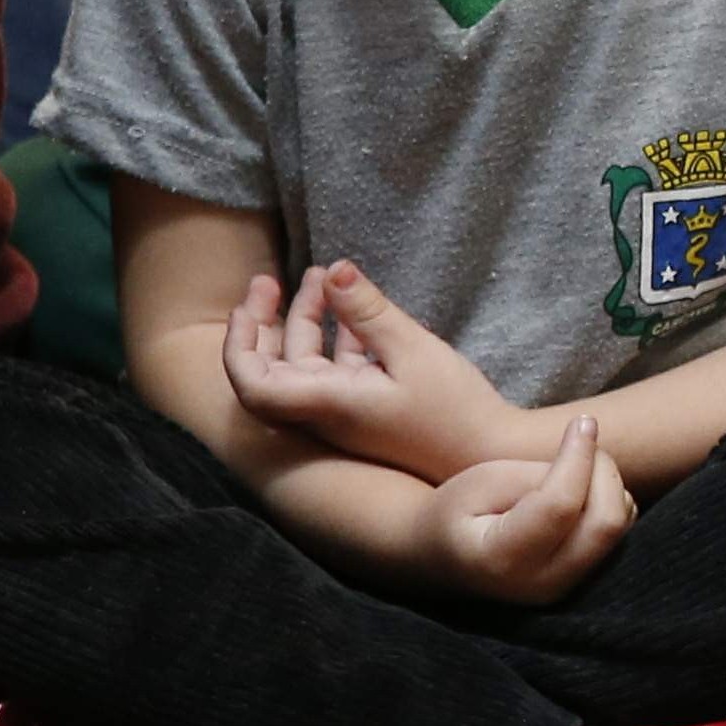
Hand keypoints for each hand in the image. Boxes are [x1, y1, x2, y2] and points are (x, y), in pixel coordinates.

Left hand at [223, 261, 532, 481]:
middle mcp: (325, 413)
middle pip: (270, 369)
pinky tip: (353, 310)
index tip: (251, 303)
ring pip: (303, 365)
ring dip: (305, 321)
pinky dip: (334, 338)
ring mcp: (344, 414)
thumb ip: (369, 310)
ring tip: (321, 277)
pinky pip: (333, 372)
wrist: (486, 455)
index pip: (252, 383)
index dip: (239, 343)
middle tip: (269, 280)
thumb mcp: (413, 350)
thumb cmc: (453, 409)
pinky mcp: (366, 410)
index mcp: (326, 403)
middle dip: (264, 322)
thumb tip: (334, 269)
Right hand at [423, 419, 635, 602]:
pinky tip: (581, 491)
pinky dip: (611, 502)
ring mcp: (565, 589)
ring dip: (609, 486)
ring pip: (619, 525)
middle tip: (582, 441)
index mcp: (501, 558)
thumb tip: (593, 456)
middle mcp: (540, 584)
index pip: (562, 504)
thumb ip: (539, 475)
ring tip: (574, 469)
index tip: (583, 421)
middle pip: (605, 522)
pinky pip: (620, 533)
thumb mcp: (484, 481)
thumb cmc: (458, 510)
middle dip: (604, 471)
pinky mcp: (584, 582)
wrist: (444, 556)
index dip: (580, 456)